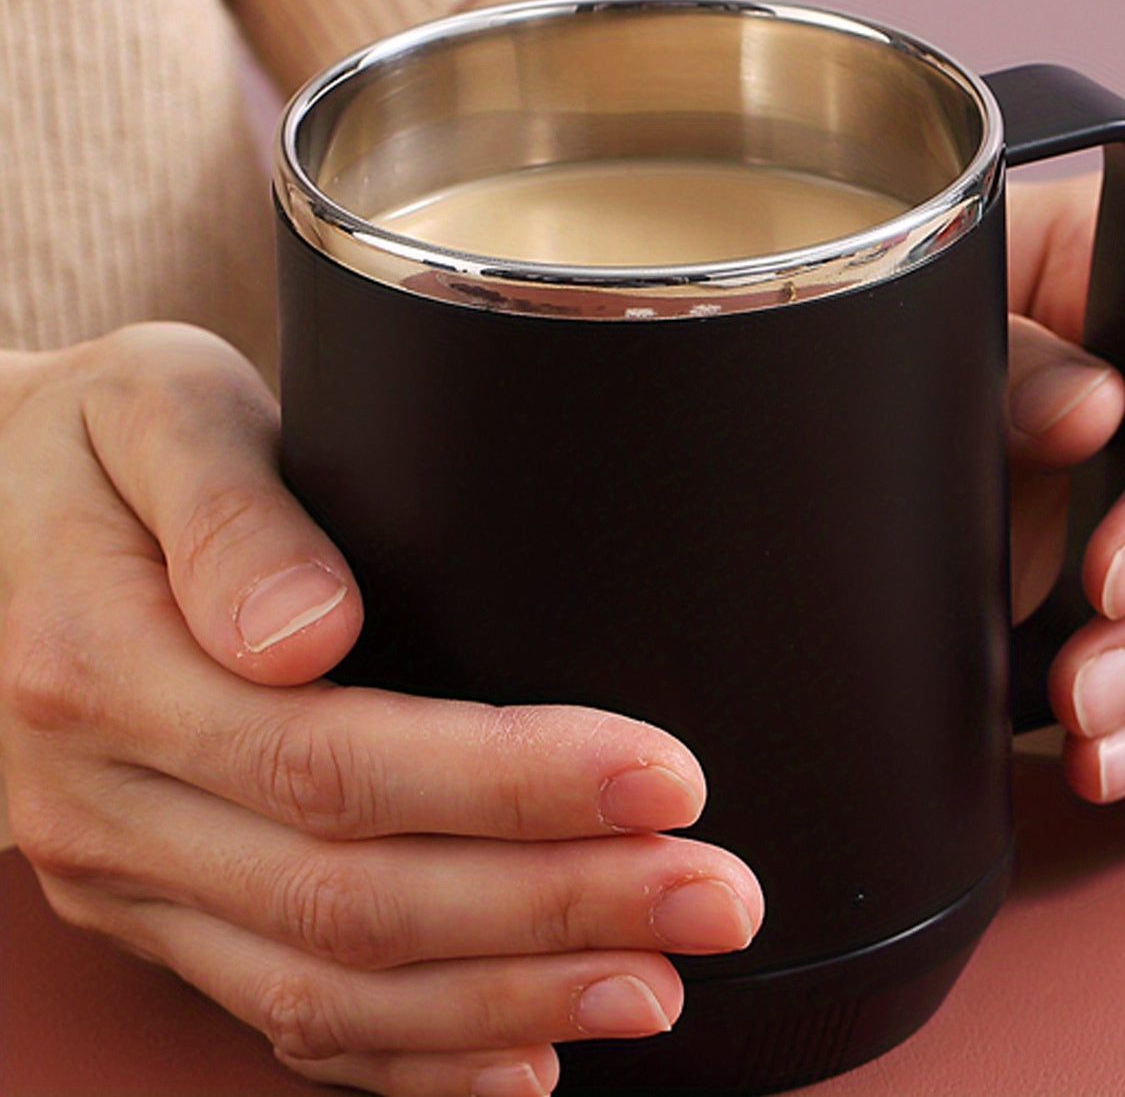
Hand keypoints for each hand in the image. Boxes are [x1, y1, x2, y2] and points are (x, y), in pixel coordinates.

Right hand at [0, 323, 762, 1096]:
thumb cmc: (90, 443)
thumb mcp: (149, 411)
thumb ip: (225, 510)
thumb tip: (304, 631)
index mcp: (107, 669)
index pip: (334, 761)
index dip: (511, 784)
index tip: (663, 778)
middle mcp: (114, 801)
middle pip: (357, 897)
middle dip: (557, 907)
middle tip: (715, 898)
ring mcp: (131, 874)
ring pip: (330, 985)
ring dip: (508, 1000)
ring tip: (658, 987)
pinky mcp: (160, 905)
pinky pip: (280, 1014)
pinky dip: (411, 1058)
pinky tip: (523, 1058)